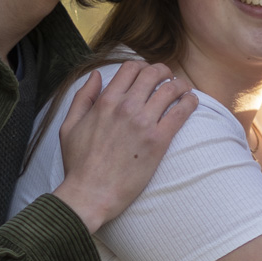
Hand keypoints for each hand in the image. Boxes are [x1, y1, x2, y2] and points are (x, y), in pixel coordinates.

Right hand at [53, 61, 196, 233]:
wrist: (91, 193)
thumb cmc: (79, 164)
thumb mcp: (70, 126)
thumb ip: (83, 97)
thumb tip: (96, 75)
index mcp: (105, 101)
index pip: (131, 68)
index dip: (142, 67)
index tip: (148, 75)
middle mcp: (126, 107)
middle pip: (153, 74)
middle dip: (164, 72)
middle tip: (169, 79)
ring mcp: (143, 123)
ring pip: (170, 89)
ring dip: (180, 85)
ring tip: (184, 90)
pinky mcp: (158, 141)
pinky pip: (181, 113)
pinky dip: (190, 102)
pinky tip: (191, 102)